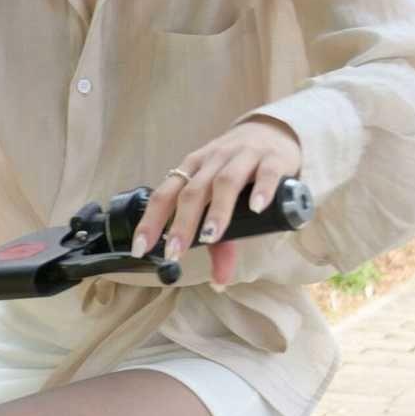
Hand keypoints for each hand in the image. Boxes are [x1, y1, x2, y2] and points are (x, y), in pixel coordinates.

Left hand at [130, 118, 302, 284]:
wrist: (273, 132)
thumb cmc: (239, 170)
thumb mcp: (224, 201)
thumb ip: (221, 242)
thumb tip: (218, 283)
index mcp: (192, 170)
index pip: (165, 195)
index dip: (151, 221)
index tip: (141, 248)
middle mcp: (213, 161)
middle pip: (192, 192)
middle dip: (181, 223)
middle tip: (175, 252)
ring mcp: (242, 157)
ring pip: (225, 182)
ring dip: (217, 210)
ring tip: (211, 236)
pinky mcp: (273, 158)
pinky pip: (265, 173)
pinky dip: (261, 189)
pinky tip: (257, 208)